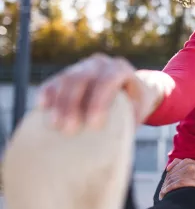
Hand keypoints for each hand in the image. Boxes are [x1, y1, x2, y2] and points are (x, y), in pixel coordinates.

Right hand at [37, 53, 162, 133]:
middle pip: (82, 79)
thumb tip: (114, 144)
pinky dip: (47, 93)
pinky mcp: (68, 73)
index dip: (99, 102)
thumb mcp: (138, 110)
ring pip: (66, 79)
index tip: (94, 125)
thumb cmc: (135, 103)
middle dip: (73, 104)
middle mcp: (101, 64)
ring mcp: (83, 66)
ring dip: (58, 103)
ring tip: (55, 125)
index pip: (108, 81)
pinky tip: (42, 108)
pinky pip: (54, 81)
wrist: (131, 88)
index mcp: (120, 69)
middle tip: (69, 130)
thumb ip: (128, 120)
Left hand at [159, 159, 194, 198]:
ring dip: (164, 188)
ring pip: (172, 180)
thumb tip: (175, 177)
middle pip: (170, 175)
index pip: (171, 169)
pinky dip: (168, 190)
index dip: (165, 179)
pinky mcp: (194, 180)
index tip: (163, 188)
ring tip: (162, 196)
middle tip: (161, 195)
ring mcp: (191, 172)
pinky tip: (165, 194)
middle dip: (164, 185)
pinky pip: (177, 184)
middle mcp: (188, 165)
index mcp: (188, 161)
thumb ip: (188, 170)